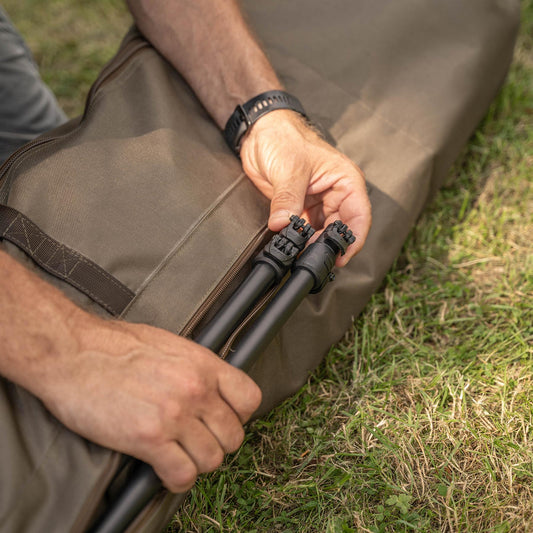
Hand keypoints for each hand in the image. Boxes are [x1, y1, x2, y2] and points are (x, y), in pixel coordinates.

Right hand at [39, 313, 261, 492]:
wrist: (73, 353)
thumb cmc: (113, 345)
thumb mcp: (167, 344)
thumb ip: (193, 367)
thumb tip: (208, 385)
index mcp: (202, 364)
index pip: (250, 398)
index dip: (240, 415)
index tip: (224, 419)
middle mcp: (195, 389)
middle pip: (233, 436)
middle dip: (217, 443)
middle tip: (197, 441)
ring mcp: (174, 414)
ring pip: (212, 459)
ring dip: (197, 463)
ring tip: (180, 456)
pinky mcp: (149, 439)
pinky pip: (182, 475)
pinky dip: (176, 479)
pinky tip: (164, 469)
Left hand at [240, 109, 371, 266]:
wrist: (261, 132)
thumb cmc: (284, 138)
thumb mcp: (289, 169)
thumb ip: (288, 200)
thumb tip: (284, 226)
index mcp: (345, 181)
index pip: (358, 217)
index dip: (352, 240)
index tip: (340, 257)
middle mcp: (336, 194)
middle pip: (341, 230)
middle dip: (328, 246)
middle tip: (311, 258)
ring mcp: (319, 203)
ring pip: (323, 233)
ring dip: (313, 245)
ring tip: (300, 253)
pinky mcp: (302, 208)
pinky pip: (306, 230)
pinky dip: (300, 240)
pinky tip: (293, 246)